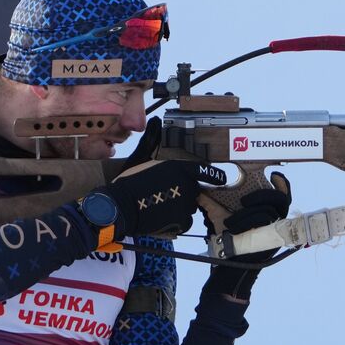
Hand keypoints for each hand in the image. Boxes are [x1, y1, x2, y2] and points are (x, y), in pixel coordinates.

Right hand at [98, 118, 225, 239]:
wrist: (122, 205)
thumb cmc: (129, 182)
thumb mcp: (141, 158)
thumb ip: (152, 142)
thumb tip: (154, 121)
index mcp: (178, 167)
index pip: (204, 171)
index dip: (215, 175)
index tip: (223, 178)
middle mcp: (187, 184)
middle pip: (194, 191)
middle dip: (184, 194)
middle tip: (165, 196)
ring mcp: (186, 203)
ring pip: (189, 208)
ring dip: (180, 208)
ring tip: (160, 207)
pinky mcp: (181, 220)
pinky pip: (185, 222)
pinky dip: (177, 222)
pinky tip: (163, 218)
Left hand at [203, 171, 291, 300]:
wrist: (226, 260)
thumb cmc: (225, 237)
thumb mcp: (217, 216)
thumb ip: (210, 202)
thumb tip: (198, 190)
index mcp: (265, 209)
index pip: (282, 194)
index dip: (283, 184)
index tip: (274, 175)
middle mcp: (274, 218)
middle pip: (280, 199)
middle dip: (262, 195)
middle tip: (244, 201)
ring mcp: (274, 229)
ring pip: (268, 213)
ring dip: (246, 216)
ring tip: (229, 224)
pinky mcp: (271, 241)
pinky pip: (264, 226)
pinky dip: (247, 224)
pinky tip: (234, 229)